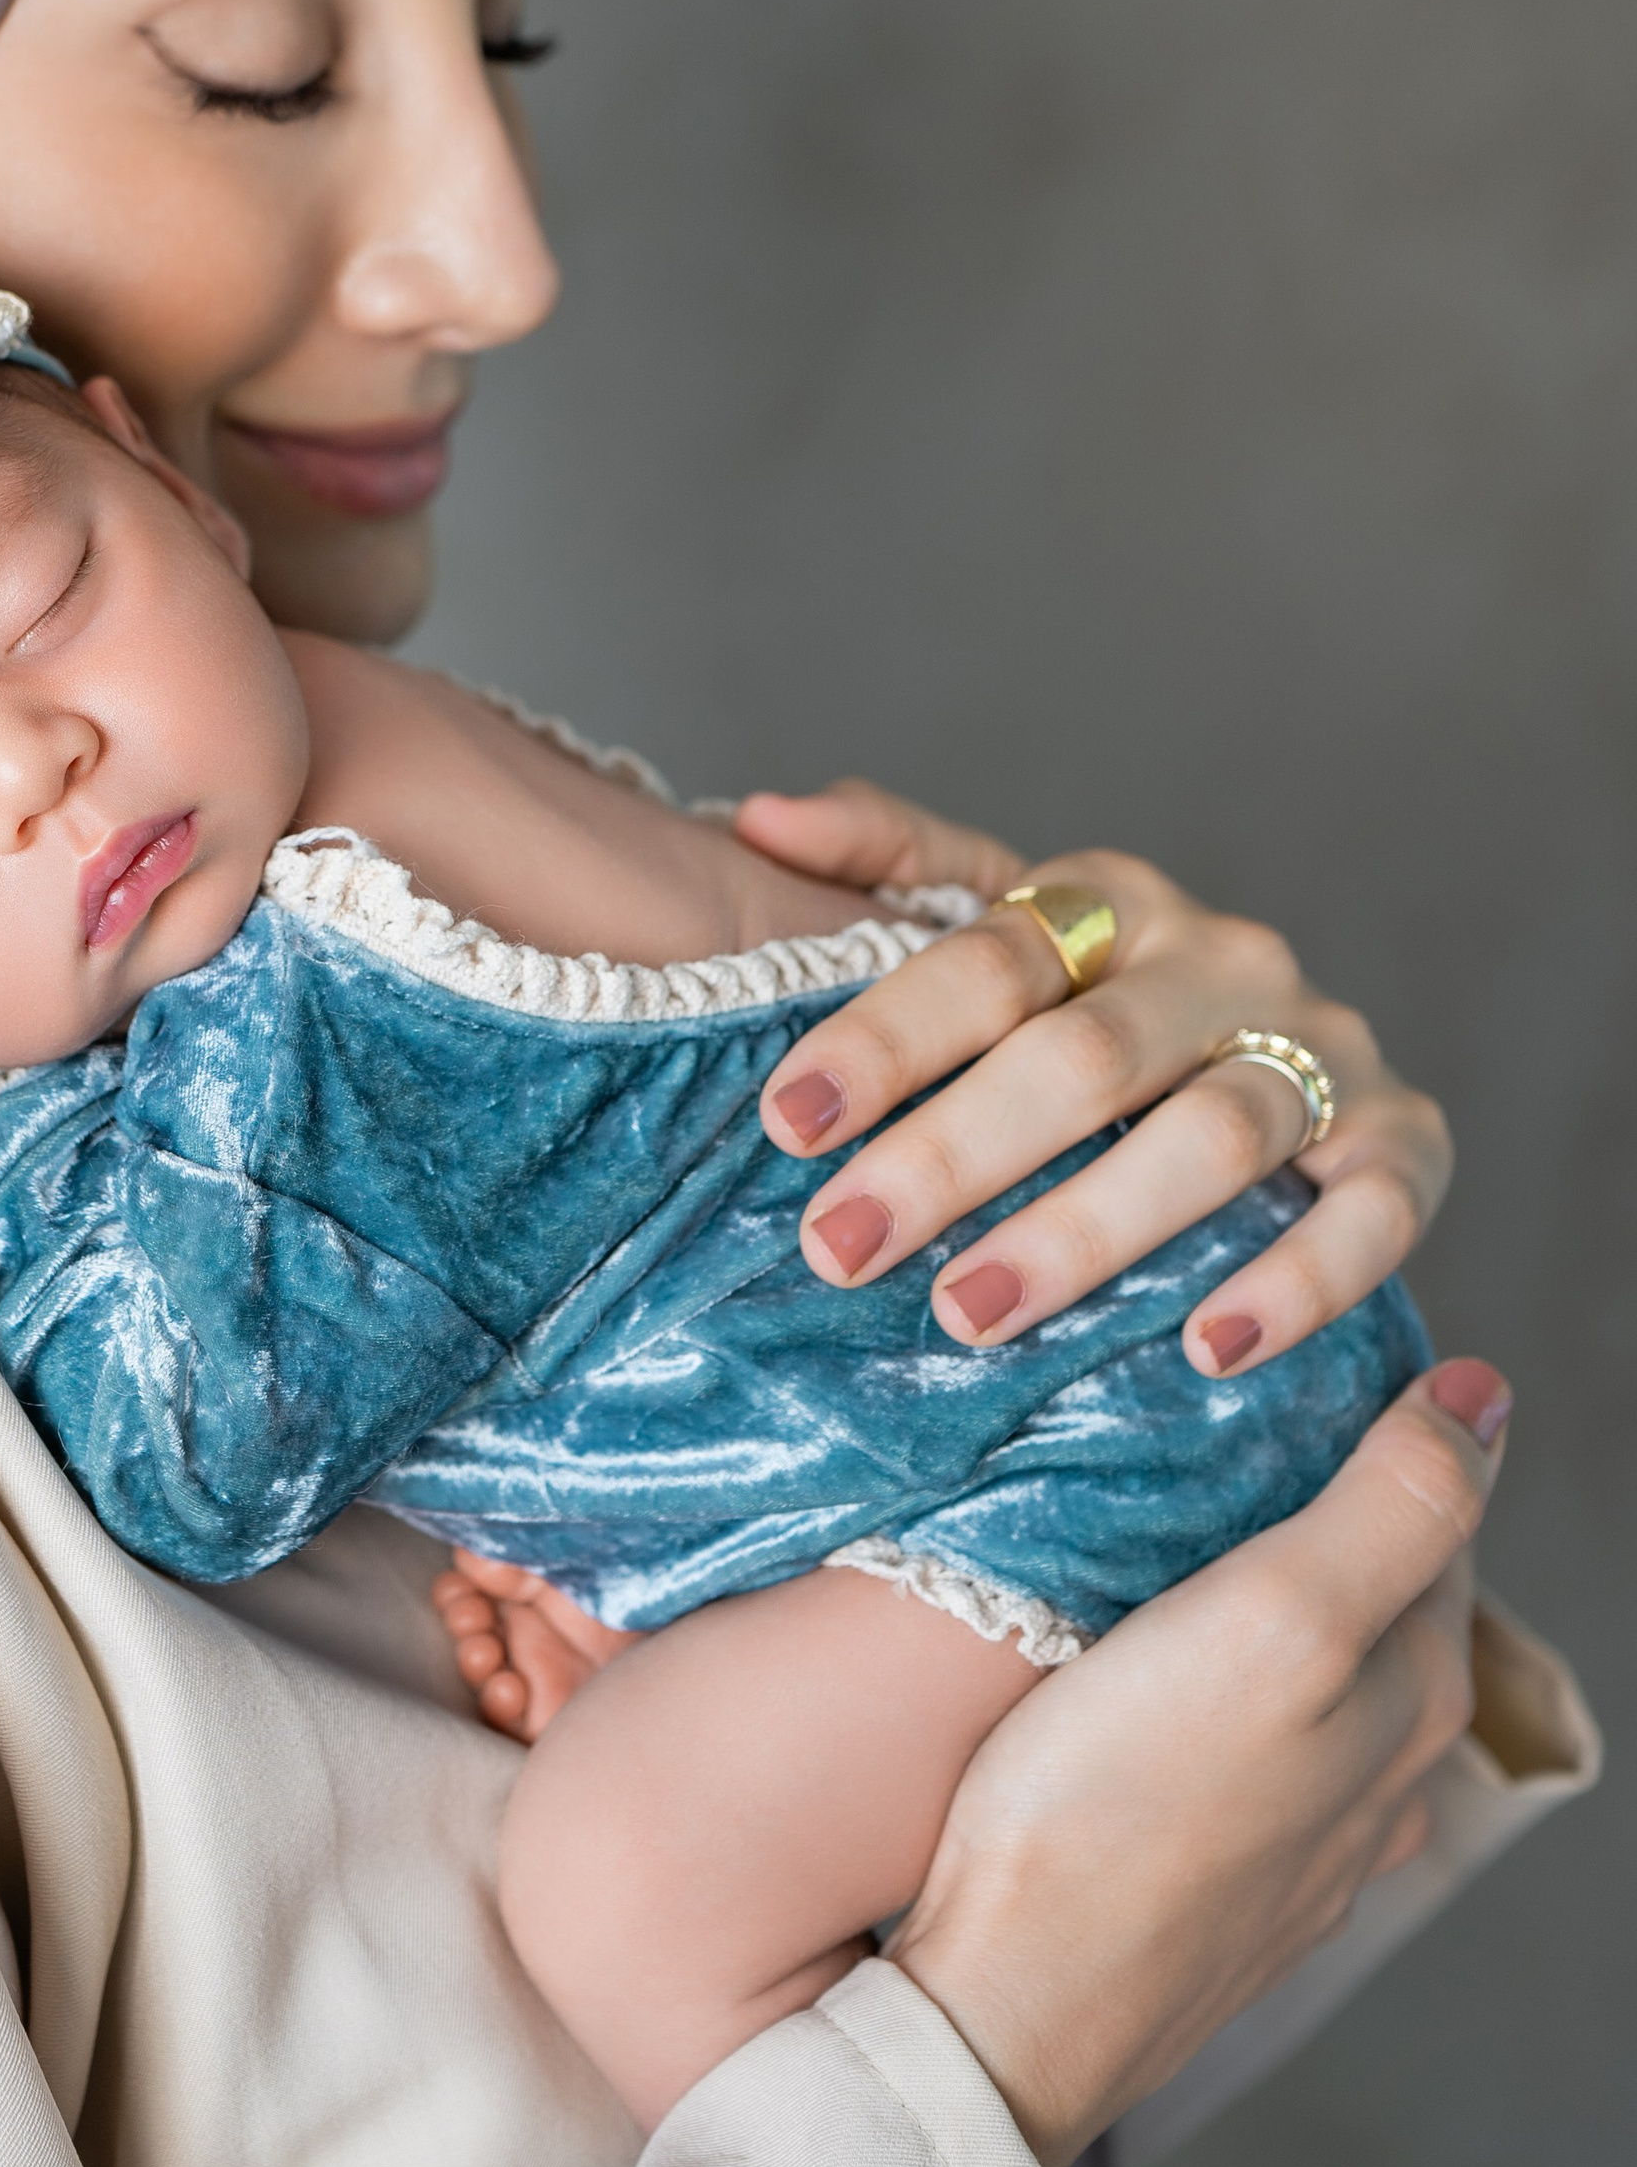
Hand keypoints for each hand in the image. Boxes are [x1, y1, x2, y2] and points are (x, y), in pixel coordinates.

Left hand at [735, 781, 1451, 1375]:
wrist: (1282, 1058)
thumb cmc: (1092, 1004)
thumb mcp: (994, 921)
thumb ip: (888, 863)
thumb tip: (761, 821)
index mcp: (1110, 901)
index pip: (987, 960)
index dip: (885, 1038)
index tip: (787, 1120)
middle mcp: (1222, 962)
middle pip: (1085, 1056)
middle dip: (953, 1155)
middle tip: (841, 1244)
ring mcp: (1321, 1049)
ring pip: (1211, 1134)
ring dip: (1087, 1229)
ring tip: (970, 1312)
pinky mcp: (1405, 1143)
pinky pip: (1371, 1214)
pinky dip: (1298, 1281)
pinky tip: (1209, 1346)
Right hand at [888, 1357, 1506, 2166]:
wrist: (1006, 2008)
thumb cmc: (1119, 1804)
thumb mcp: (1276, 1616)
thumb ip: (1391, 1507)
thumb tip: (1485, 1397)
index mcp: (1413, 1698)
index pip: (1434, 1517)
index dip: (1365, 1426)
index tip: (1271, 1366)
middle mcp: (1380, 1780)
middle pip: (1371, 1598)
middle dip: (1305, 1513)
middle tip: (1194, 1429)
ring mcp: (1297, 1849)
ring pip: (1301, 1682)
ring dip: (1250, 1608)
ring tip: (1148, 1537)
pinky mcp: (1208, 1891)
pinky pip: (1232, 1755)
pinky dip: (1202, 1692)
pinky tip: (1128, 1676)